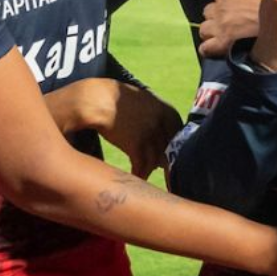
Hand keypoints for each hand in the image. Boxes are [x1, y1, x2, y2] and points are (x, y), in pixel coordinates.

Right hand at [47, 79, 183, 181]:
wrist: (97, 98)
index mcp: (168, 111)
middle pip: (169, 150)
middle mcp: (162, 122)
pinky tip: (136, 177)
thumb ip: (159, 119)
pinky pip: (141, 165)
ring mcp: (150, 132)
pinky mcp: (135, 143)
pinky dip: (139, 174)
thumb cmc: (120, 102)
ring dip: (150, 171)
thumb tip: (165, 141)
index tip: (171, 160)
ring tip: (146, 176)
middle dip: (165, 163)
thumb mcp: (146, 103)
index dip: (175, 150)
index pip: (180, 137)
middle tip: (163, 174)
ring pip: (155, 160)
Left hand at [197, 0, 264, 58]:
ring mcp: (219, 27)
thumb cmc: (276, 0)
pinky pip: (205, 48)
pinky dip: (209, 49)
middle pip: (208, 13)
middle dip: (216, 17)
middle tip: (229, 23)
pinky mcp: (222, 44)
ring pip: (204, 30)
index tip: (235, 9)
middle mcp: (219, 9)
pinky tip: (217, 49)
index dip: (226, 3)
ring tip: (223, 36)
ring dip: (211, 32)